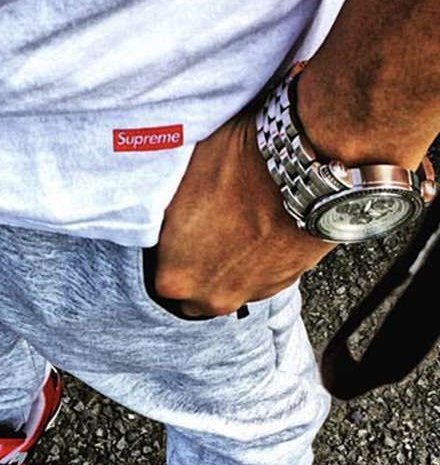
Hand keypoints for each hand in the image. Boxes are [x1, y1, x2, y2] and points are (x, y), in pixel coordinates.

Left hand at [153, 105, 337, 317]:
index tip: (178, 230)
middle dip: (198, 267)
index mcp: (174, 276)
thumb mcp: (180, 180)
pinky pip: (262, 277)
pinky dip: (261, 259)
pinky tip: (264, 229)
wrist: (303, 168)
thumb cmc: (237, 167)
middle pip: (195, 292)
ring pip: (230, 287)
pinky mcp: (285, 283)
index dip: (170, 249)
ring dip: (231, 265)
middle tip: (206, 231)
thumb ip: (168, 212)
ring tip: (239, 226)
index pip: (161, 273)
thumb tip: (166, 207)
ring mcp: (250, 294)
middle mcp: (210, 296)